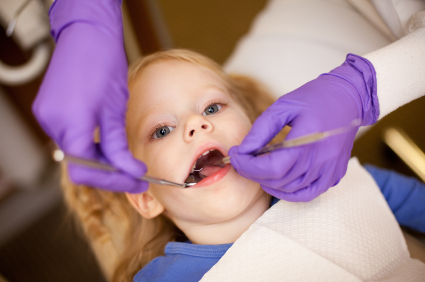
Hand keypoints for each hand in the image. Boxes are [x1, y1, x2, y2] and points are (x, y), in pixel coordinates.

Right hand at [33, 0, 147, 192]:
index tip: (138, 180)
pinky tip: (108, 144)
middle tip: (136, 175)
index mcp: (70, 123)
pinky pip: (69, 139)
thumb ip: (118, 145)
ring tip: (125, 160)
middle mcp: (52, 123)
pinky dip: (89, 147)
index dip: (115, 180)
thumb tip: (130, 171)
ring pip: (75, 154)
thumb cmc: (104, 63)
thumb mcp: (115, 109)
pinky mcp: (49, 112)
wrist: (87, 34)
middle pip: (79, 166)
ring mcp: (47, 117)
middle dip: (109, 174)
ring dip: (100, 161)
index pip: (88, 170)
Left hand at [229, 54, 377, 201]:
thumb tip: (242, 151)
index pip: (272, 167)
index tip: (235, 155)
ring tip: (258, 167)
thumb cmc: (315, 98)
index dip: (248, 166)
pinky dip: (289, 192)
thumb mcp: (283, 106)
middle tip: (242, 159)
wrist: (349, 98)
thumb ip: (261, 131)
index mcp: (308, 141)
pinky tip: (278, 180)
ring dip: (268, 182)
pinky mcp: (334, 175)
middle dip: (253, 172)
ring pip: (290, 189)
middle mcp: (321, 160)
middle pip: (279, 180)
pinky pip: (308, 194)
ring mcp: (330, 170)